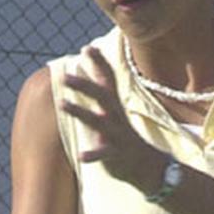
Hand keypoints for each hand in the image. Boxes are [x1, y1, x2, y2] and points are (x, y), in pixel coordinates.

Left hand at [60, 45, 160, 185]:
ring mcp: (118, 134)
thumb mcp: (115, 113)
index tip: (87, 48)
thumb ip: (103, 95)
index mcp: (115, 106)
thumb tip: (92, 75)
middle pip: (101, 96)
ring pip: (98, 121)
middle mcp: (117, 116)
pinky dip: (93, 154)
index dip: (99, 64)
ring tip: (62, 104)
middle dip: (84, 85)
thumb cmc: (125, 135)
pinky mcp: (117, 153)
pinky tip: (80, 156)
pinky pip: (104, 154)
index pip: (107, 80)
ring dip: (80, 112)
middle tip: (65, 76)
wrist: (150, 165)